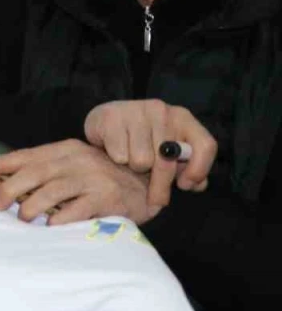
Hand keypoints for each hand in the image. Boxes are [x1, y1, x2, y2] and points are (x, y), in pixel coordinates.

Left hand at [0, 139, 160, 225]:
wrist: (147, 185)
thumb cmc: (102, 179)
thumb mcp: (74, 166)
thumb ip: (47, 171)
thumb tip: (6, 182)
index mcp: (66, 149)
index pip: (28, 155)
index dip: (2, 163)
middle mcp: (78, 160)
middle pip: (36, 172)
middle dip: (11, 188)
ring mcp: (94, 178)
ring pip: (53, 190)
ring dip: (32, 206)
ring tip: (23, 218)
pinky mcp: (108, 198)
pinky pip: (78, 210)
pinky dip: (60, 219)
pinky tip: (50, 227)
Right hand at [84, 99, 215, 205]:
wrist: (104, 121)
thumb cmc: (142, 139)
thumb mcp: (168, 152)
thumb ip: (186, 167)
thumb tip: (198, 184)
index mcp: (182, 117)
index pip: (205, 145)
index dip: (198, 170)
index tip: (185, 185)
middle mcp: (161, 110)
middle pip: (167, 160)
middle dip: (160, 185)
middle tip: (155, 200)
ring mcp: (135, 111)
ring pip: (141, 160)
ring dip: (134, 167)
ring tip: (131, 160)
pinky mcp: (111, 117)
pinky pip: (120, 155)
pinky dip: (117, 159)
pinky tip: (115, 151)